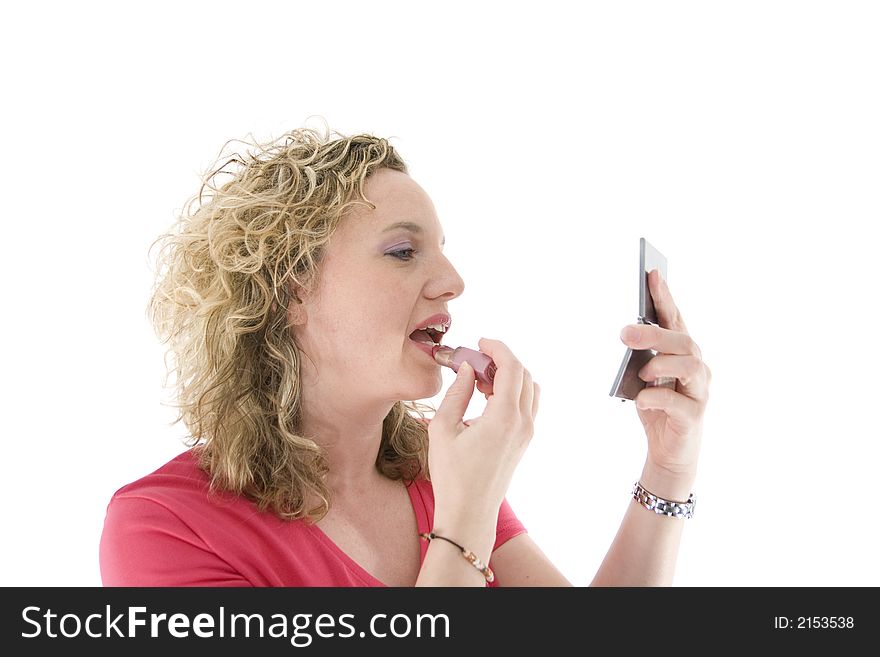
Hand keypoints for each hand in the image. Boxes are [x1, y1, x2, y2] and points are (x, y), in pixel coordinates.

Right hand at [428, 338, 539, 521]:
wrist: (469, 513)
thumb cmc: (452, 475)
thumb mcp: (443, 429)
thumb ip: (456, 393)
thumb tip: (467, 369)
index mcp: (504, 417)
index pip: (512, 367)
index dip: (497, 348)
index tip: (480, 342)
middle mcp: (523, 423)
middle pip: (524, 374)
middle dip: (501, 360)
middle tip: (475, 360)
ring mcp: (527, 433)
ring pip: (529, 388)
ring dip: (509, 376)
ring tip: (480, 382)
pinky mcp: (524, 441)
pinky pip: (527, 405)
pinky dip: (512, 392)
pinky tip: (487, 398)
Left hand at [620, 269, 711, 477]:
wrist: (669, 452)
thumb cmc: (657, 408)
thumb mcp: (643, 377)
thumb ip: (639, 356)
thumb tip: (624, 334)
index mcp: (682, 354)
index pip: (676, 319)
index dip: (665, 296)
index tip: (652, 274)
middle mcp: (697, 368)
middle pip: (683, 341)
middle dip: (654, 333)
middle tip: (625, 333)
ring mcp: (699, 392)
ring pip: (690, 366)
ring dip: (661, 364)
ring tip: (641, 372)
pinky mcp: (694, 417)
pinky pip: (678, 402)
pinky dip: (656, 397)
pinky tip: (641, 399)